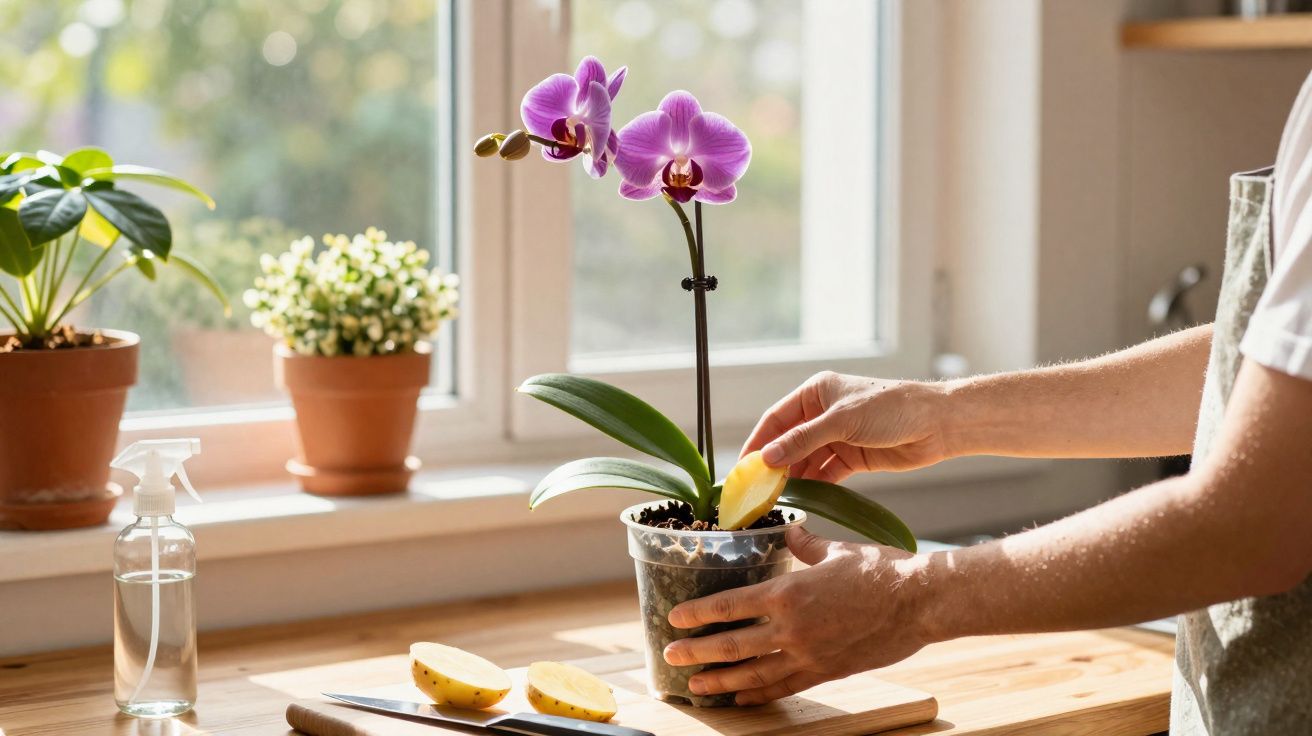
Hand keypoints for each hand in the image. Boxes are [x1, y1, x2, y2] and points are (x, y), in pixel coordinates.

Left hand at [662, 526, 927, 704]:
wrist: (920, 602)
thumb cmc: (882, 570)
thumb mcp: (837, 549)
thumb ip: (806, 543)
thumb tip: (789, 528)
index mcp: (789, 592)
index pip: (731, 605)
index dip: (699, 613)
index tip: (675, 618)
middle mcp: (792, 627)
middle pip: (734, 644)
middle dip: (698, 651)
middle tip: (671, 655)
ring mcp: (808, 654)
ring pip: (754, 672)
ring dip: (721, 679)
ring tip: (695, 685)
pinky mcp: (826, 671)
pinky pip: (785, 686)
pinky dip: (760, 693)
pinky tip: (741, 698)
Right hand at [742, 371, 951, 481]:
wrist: (936, 424)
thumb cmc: (891, 408)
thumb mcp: (841, 421)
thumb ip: (803, 440)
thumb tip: (768, 458)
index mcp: (816, 393)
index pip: (777, 419)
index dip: (758, 442)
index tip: (743, 466)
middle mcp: (823, 414)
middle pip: (789, 442)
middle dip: (774, 464)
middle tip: (757, 489)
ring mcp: (838, 437)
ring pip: (806, 460)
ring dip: (793, 478)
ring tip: (777, 499)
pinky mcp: (852, 458)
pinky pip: (825, 473)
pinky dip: (814, 486)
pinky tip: (803, 499)